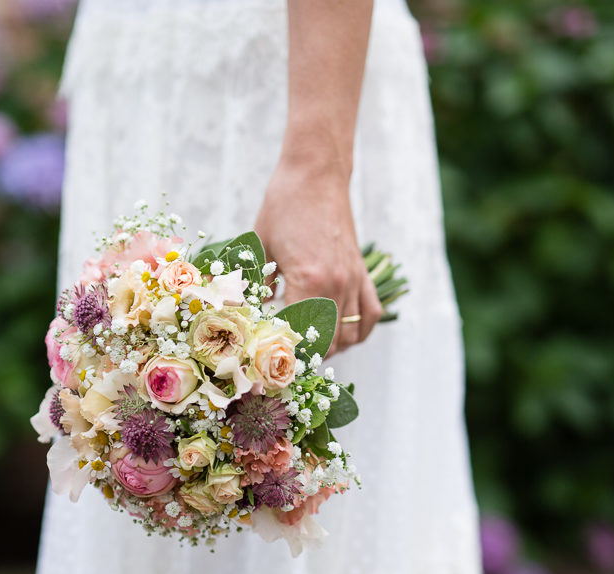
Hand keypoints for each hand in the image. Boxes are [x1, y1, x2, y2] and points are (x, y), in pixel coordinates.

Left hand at [254, 157, 381, 355]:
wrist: (316, 173)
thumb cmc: (283, 206)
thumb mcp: (260, 246)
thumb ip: (254, 284)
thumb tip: (243, 313)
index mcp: (309, 279)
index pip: (301, 334)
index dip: (285, 352)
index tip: (268, 359)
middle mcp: (338, 283)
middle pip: (329, 343)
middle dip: (306, 356)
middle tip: (284, 358)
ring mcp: (354, 279)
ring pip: (351, 334)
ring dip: (330, 347)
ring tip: (308, 347)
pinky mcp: (362, 272)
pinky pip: (370, 314)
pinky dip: (359, 330)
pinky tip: (340, 332)